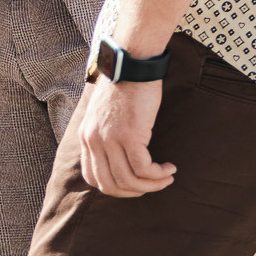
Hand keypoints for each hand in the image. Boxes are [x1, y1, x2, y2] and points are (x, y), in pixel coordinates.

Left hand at [73, 77, 174, 197]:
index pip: (93, 178)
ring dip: (152, 184)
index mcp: (86, 137)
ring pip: (129, 180)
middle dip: (134, 192)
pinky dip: (158, 174)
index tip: (135, 184)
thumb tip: (118, 159)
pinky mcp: (130, 135)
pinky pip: (144, 168)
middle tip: (153, 184)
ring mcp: (110, 139)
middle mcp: (94, 141)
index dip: (116, 188)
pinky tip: (168, 167)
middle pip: (110, 185)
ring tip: (166, 177)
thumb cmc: (123, 87)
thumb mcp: (104, 115)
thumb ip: (104, 136)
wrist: (132, 64)